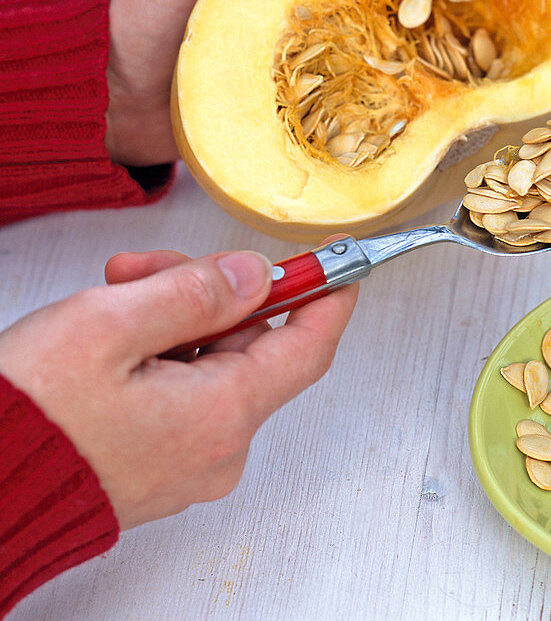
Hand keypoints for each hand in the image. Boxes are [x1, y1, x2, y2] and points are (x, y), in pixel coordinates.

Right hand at [0, 247, 357, 529]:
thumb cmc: (25, 419)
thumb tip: (254, 276)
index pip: (308, 345)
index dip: (327, 294)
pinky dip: (157, 358)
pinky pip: (181, 396)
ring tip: (109, 297)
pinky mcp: (155, 466)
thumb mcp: (109, 327)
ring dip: (171, 320)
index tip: (341, 261)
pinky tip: (111, 339)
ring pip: (209, 365)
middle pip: (248, 346)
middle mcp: (217, 448)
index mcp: (222, 414)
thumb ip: (195, 292)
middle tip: (145, 270)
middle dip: (206, 293)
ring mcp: (187, 463)